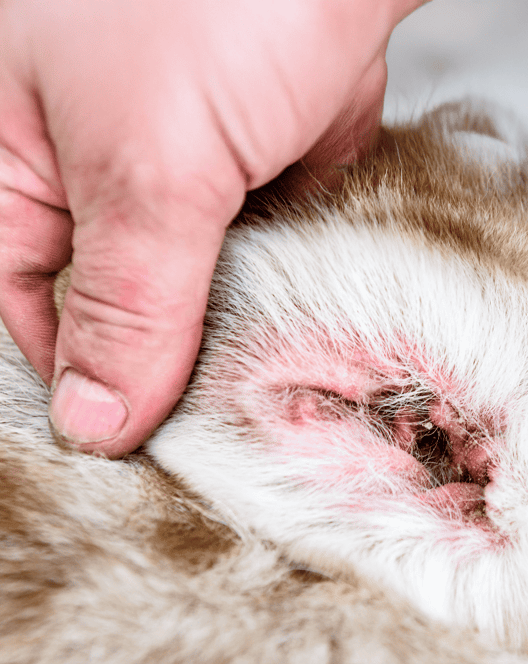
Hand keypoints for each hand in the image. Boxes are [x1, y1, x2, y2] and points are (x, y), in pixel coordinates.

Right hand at [0, 0, 423, 457]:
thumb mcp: (149, 161)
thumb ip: (128, 300)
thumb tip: (95, 416)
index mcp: (12, 161)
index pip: (28, 312)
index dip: (88, 384)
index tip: (152, 443)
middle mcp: (89, 170)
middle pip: (116, 307)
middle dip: (171, 359)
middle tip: (227, 417)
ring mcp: (178, 171)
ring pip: (192, 289)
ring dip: (232, 326)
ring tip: (271, 377)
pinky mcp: (254, 172)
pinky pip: (254, 257)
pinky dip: (278, 287)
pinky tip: (303, 319)